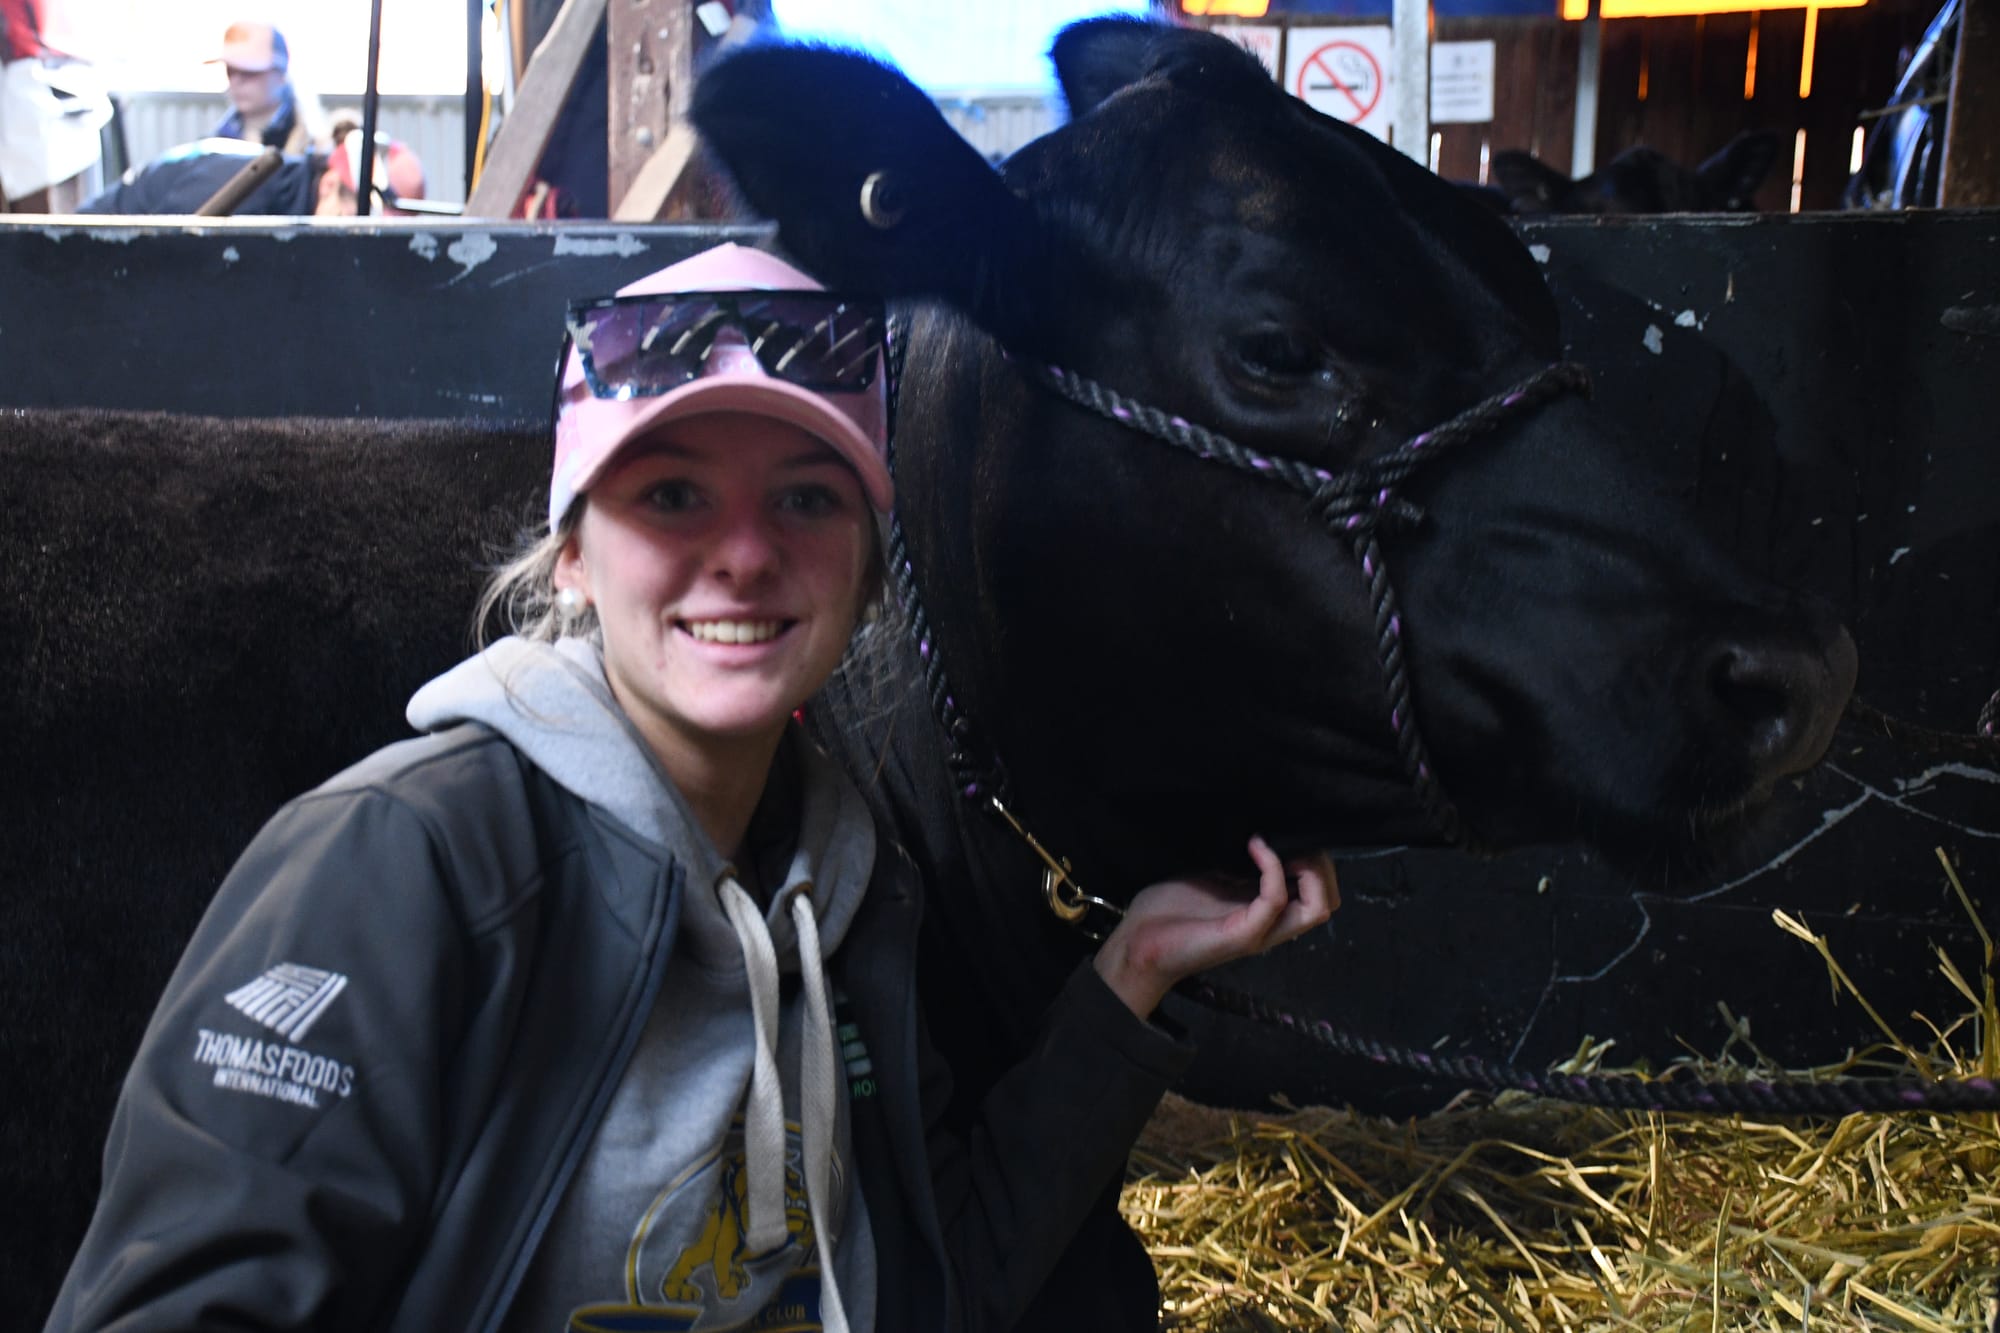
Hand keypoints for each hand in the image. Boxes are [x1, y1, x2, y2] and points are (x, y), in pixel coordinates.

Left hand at [1092, 837, 1337, 1019]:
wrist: (1139, 941)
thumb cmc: (1169, 911)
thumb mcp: (1212, 877)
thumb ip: (1240, 866)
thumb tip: (1260, 836)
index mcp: (1265, 913)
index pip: (1319, 893)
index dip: (1317, 862)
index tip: (1289, 836)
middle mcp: (1270, 926)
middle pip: (1328, 903)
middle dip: (1321, 865)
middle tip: (1291, 841)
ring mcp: (1259, 932)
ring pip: (1317, 909)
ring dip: (1309, 870)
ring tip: (1281, 847)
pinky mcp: (1242, 935)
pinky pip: (1275, 900)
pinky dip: (1272, 867)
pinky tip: (1254, 847)